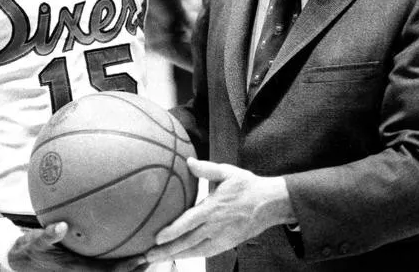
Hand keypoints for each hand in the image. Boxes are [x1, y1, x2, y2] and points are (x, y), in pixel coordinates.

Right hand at [8, 222, 148, 270]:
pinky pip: (104, 258)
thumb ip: (48, 235)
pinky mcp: (83, 262)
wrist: (20, 257)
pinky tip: (126, 235)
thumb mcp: (35, 242)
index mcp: (78, 271)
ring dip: (131, 262)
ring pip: (112, 268)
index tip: (142, 257)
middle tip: (155, 252)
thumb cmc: (30, 250)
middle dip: (137, 266)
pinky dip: (118, 252)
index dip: (126, 268)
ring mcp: (85, 268)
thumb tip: (60, 226)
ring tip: (150, 247)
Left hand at [145, 158, 295, 262]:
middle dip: (167, 250)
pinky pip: (206, 252)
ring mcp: (222, 237)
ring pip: (195, 250)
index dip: (173, 231)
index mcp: (214, 208)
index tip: (157, 237)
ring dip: (175, 255)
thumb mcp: (228, 172)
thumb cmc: (247, 185)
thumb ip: (206, 169)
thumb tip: (188, 161)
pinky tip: (179, 256)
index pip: (189, 222)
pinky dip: (191, 256)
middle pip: (188, 242)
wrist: (270, 204)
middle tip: (147, 255)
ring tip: (157, 258)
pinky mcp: (227, 244)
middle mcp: (216, 226)